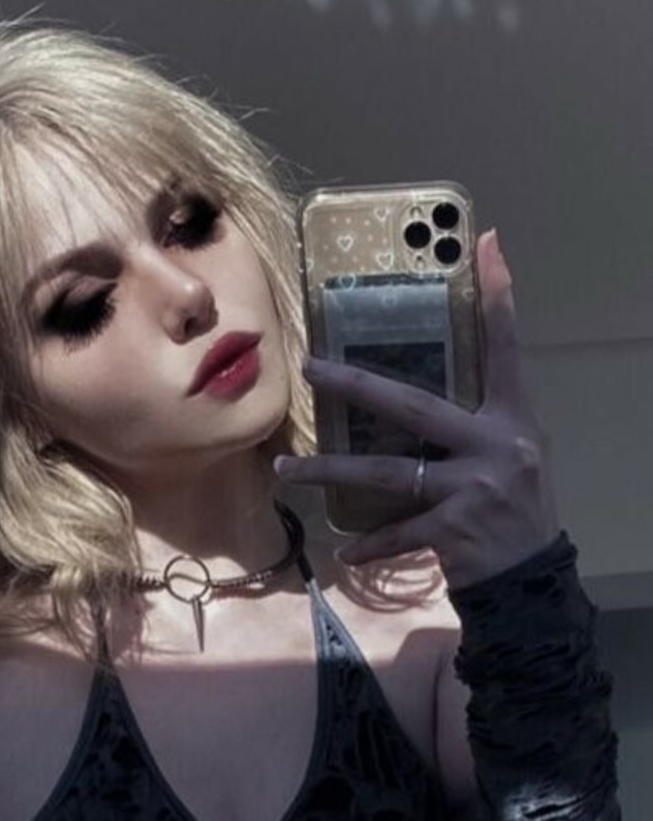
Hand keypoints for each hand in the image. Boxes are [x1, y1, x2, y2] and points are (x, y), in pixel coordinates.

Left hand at [274, 230, 559, 588]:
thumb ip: (477, 420)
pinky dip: (371, 542)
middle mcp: (495, 446)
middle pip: (414, 407)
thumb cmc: (516, 506)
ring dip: (331, 471)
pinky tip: (344, 550)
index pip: (504, 348)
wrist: (532, 577)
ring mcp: (472, 490)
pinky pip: (397, 533)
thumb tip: (418, 392)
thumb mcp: (513, 451)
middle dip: (357, 385)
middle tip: (311, 367)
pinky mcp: (452, 532)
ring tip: (287, 469)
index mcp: (511, 419)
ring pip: (386, 473)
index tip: (484, 243)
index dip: (498, 297)